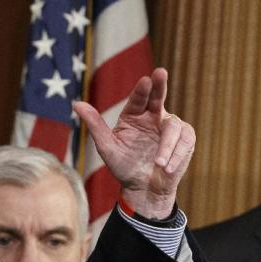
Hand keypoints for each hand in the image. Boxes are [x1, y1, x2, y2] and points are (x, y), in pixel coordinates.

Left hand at [73, 68, 194, 218]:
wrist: (142, 188)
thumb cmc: (123, 166)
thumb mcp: (107, 147)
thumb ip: (94, 125)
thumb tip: (75, 104)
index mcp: (133, 115)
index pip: (138, 99)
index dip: (142, 89)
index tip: (145, 80)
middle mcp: (152, 116)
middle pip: (158, 97)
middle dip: (160, 85)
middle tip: (160, 72)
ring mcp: (169, 127)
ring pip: (173, 125)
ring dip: (167, 145)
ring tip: (159, 164)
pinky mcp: (184, 139)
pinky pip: (184, 141)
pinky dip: (176, 154)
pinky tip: (167, 168)